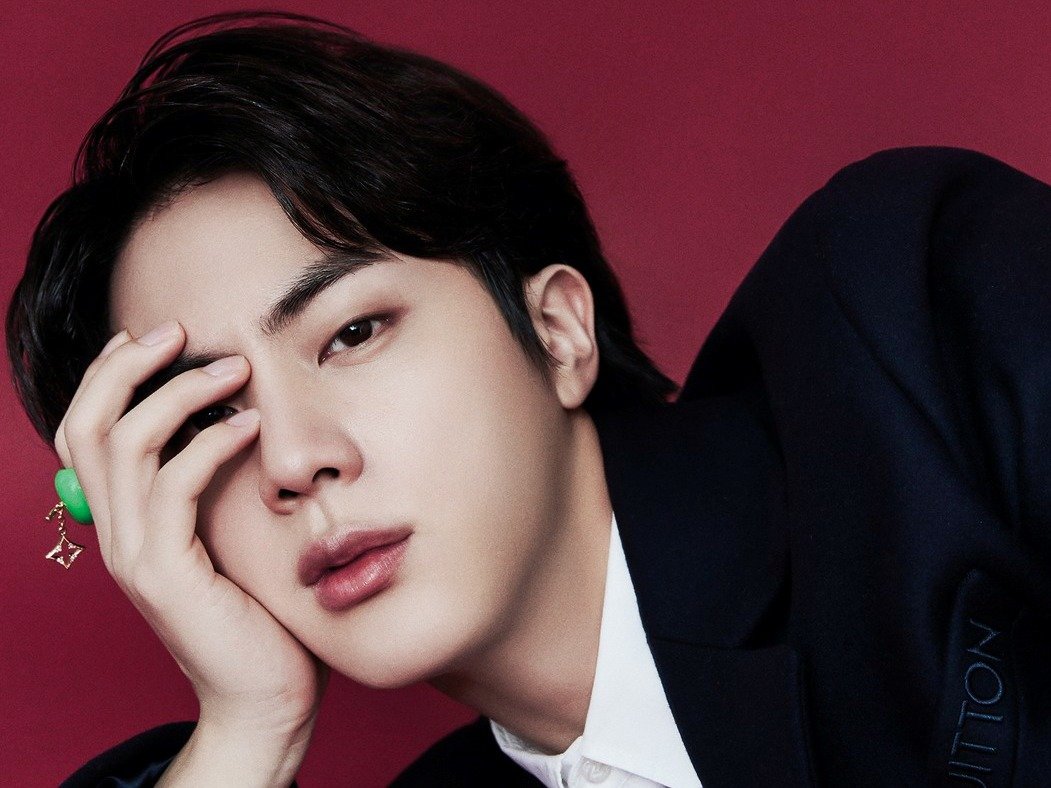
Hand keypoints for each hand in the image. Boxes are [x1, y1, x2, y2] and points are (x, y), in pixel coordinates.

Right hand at [55, 321, 327, 782]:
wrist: (264, 695)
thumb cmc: (259, 611)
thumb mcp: (227, 538)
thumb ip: (211, 490)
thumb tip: (232, 422)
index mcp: (125, 521)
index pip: (84, 432)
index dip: (107, 376)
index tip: (155, 335)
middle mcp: (116, 534)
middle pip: (86, 426)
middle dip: (125, 367)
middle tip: (179, 331)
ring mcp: (135, 555)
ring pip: (125, 446)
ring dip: (178, 394)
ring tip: (232, 369)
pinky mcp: (167, 575)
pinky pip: (174, 488)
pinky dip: (209, 443)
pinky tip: (248, 424)